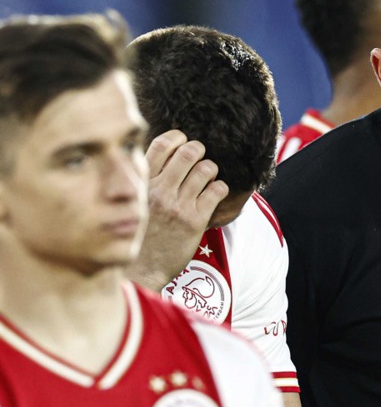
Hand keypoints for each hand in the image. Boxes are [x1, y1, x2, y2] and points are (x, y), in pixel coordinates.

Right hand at [127, 130, 229, 290]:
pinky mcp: (195, 220)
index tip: (183, 140)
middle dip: (199, 150)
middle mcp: (160, 190)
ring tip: (208, 176)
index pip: (162, 145)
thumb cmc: (138, 234)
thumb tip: (165, 157)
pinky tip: (215, 193)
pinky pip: (217, 191)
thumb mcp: (134, 201)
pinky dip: (220, 188)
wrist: (142, 268)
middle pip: (188, 152)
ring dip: (211, 169)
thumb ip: (147, 180)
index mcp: (142, 183)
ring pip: (206, 169)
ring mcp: (178, 205)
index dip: (177, 138)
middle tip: (200, 157)